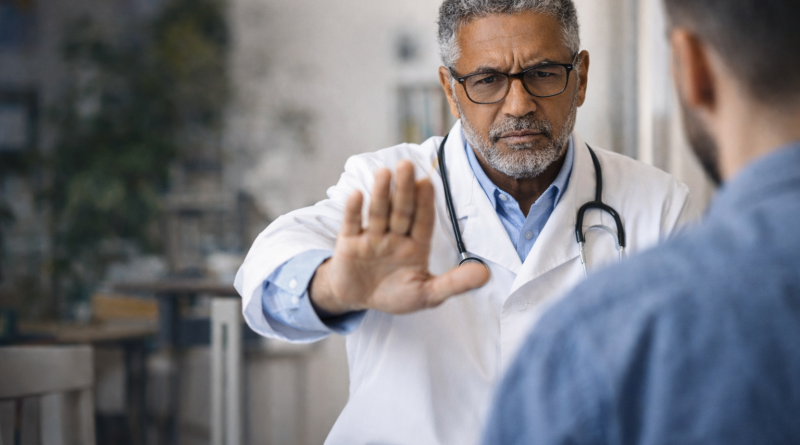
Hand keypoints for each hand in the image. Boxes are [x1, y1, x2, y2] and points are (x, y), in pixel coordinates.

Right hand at [309, 160, 489, 315]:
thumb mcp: (427, 294)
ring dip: (380, 194)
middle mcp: (394, 236)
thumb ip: (454, 283)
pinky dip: (353, 211)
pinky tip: (357, 195)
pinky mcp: (349, 243)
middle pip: (401, 210)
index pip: (422, 221)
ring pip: (378, 213)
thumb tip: (486, 274)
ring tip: (384, 173)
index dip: (425, 203)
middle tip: (407, 165)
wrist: (358, 299)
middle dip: (404, 189)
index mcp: (416, 245)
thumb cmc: (395, 294)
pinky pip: (352, 225)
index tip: (427, 183)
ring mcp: (371, 238)